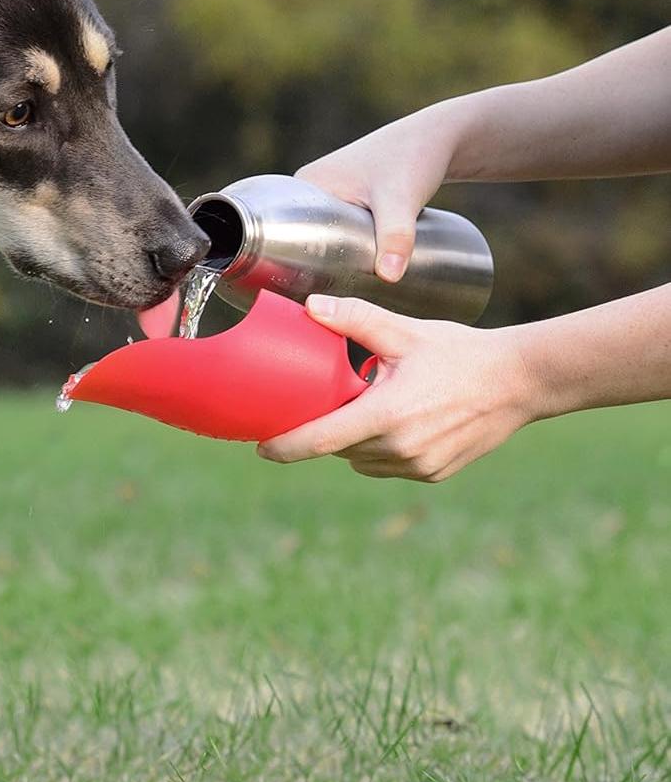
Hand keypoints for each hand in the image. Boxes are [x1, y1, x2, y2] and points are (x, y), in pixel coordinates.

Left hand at [257, 295, 537, 481]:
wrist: (521, 381)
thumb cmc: (460, 352)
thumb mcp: (404, 331)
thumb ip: (354, 319)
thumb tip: (310, 307)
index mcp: (387, 415)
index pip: (321, 440)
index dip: (286, 447)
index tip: (260, 449)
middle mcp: (401, 448)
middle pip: (340, 448)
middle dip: (326, 431)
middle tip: (321, 406)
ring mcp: (419, 466)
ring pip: (363, 460)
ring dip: (355, 441)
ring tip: (366, 407)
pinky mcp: (434, 474)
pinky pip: (390, 466)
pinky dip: (383, 449)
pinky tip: (397, 422)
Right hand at [296, 107, 461, 281]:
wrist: (442, 137)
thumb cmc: (414, 159)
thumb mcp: (400, 200)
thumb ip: (396, 236)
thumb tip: (389, 277)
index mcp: (304, 185)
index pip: (281, 231)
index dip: (286, 262)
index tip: (302, 291)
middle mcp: (311, 189)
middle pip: (299, 238)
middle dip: (308, 269)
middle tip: (325, 299)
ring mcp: (331, 194)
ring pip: (321, 238)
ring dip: (326, 262)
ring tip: (336, 295)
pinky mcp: (352, 200)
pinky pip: (337, 231)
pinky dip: (340, 251)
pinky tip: (346, 275)